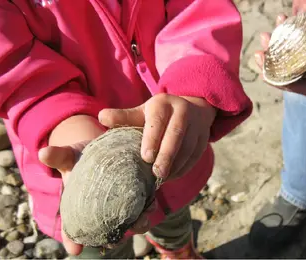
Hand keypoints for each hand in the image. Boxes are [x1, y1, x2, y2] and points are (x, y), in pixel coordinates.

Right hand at [38, 115, 155, 254]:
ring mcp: (121, 205)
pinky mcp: (139, 194)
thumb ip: (58, 156)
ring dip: (136, 224)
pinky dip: (149, 206)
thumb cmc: (82, 155)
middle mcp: (102, 211)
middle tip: (114, 241)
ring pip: (130, 222)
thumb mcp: (69, 155)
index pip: (73, 228)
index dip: (72, 239)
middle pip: (106, 231)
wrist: (104, 146)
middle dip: (111, 238)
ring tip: (139, 222)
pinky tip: (151, 203)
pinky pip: (146, 205)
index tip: (75, 249)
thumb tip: (43, 153)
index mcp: (80, 206)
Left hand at [98, 94, 216, 180]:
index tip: (145, 157)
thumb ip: (124, 117)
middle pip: (176, 135)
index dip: (152, 139)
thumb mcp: (142, 112)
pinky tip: (172, 177)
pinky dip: (184, 168)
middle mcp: (183, 111)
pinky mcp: (204, 138)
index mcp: (163, 104)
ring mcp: (197, 125)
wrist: (193, 107)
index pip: (158, 122)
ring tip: (162, 179)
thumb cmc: (159, 115)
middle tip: (156, 174)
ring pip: (188, 147)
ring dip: (176, 165)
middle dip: (166, 156)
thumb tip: (101, 118)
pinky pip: (195, 156)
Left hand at [255, 15, 305, 99]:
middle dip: (276, 65)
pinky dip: (293, 43)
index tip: (266, 72)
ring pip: (298, 65)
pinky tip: (282, 29)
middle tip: (259, 52)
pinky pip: (305, 54)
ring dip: (281, 51)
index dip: (285, 82)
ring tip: (267, 36)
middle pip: (298, 78)